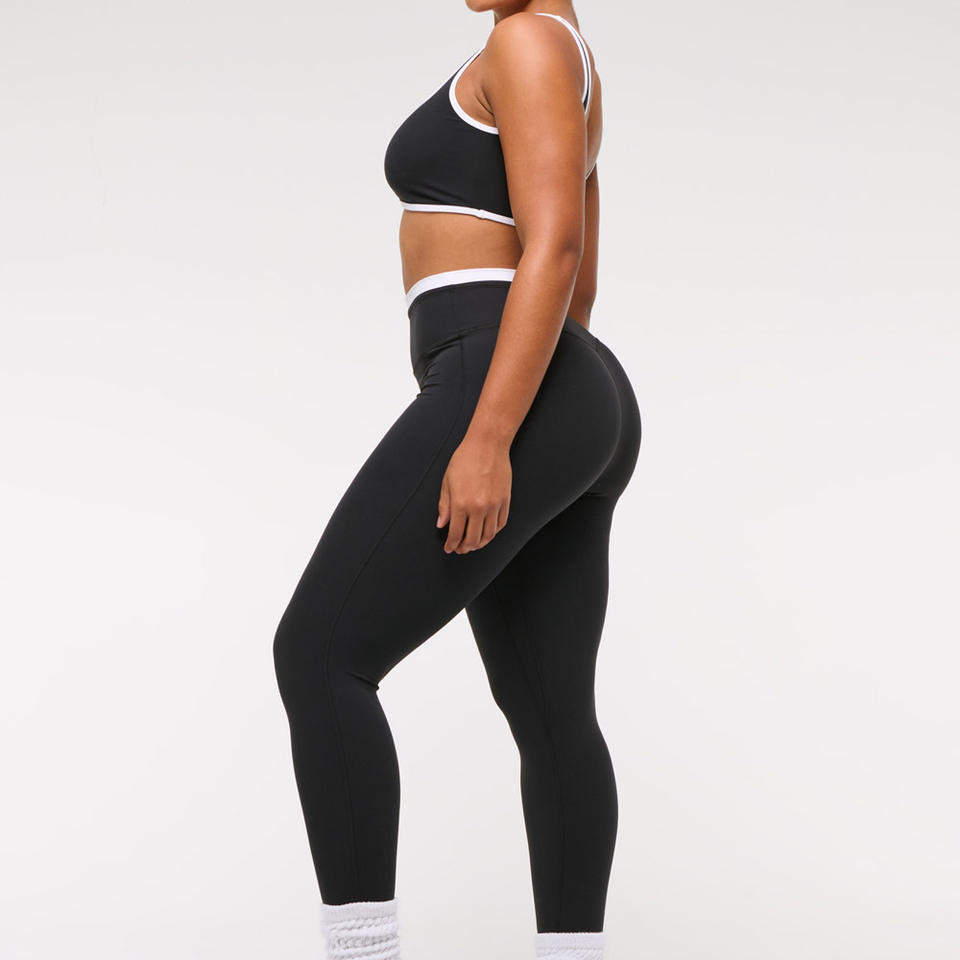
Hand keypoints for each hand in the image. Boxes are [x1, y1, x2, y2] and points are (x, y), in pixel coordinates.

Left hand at [436, 432, 511, 553]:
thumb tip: (441, 524)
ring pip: (488, 535)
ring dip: (480, 544)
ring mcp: (494, 505)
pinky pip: (500, 524)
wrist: (487, 444)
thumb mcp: (447, 481)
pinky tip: (486, 533)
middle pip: (473, 539)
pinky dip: (493, 533)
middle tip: (460, 549)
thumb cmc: (464, 459)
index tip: (449, 548)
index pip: (456, 533)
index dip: (452, 544)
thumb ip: (444, 505)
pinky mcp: (505, 501)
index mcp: (460, 503)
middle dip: (465, 548)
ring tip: (473, 544)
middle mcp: (478, 507)